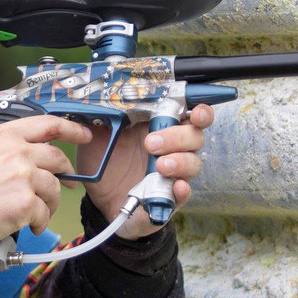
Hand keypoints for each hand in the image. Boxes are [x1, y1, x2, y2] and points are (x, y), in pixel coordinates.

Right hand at [0, 116, 92, 241]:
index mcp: (2, 136)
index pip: (46, 124)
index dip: (70, 128)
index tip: (84, 134)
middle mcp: (17, 152)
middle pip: (57, 158)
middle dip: (66, 173)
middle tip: (68, 184)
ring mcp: (24, 177)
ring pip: (54, 188)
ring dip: (49, 203)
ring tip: (34, 215)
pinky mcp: (27, 203)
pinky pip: (45, 212)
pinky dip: (39, 222)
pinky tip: (27, 227)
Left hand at [80, 104, 214, 239]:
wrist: (97, 195)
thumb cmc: (103, 159)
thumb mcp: (98, 134)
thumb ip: (105, 116)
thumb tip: (106, 100)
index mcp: (159, 127)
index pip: (189, 114)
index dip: (200, 112)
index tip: (196, 113)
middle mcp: (172, 149)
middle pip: (195, 137)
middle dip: (178, 137)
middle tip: (151, 143)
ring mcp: (173, 174)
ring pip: (193, 164)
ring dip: (180, 162)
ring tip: (159, 166)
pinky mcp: (169, 197)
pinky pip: (184, 194)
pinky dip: (183, 191)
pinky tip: (176, 187)